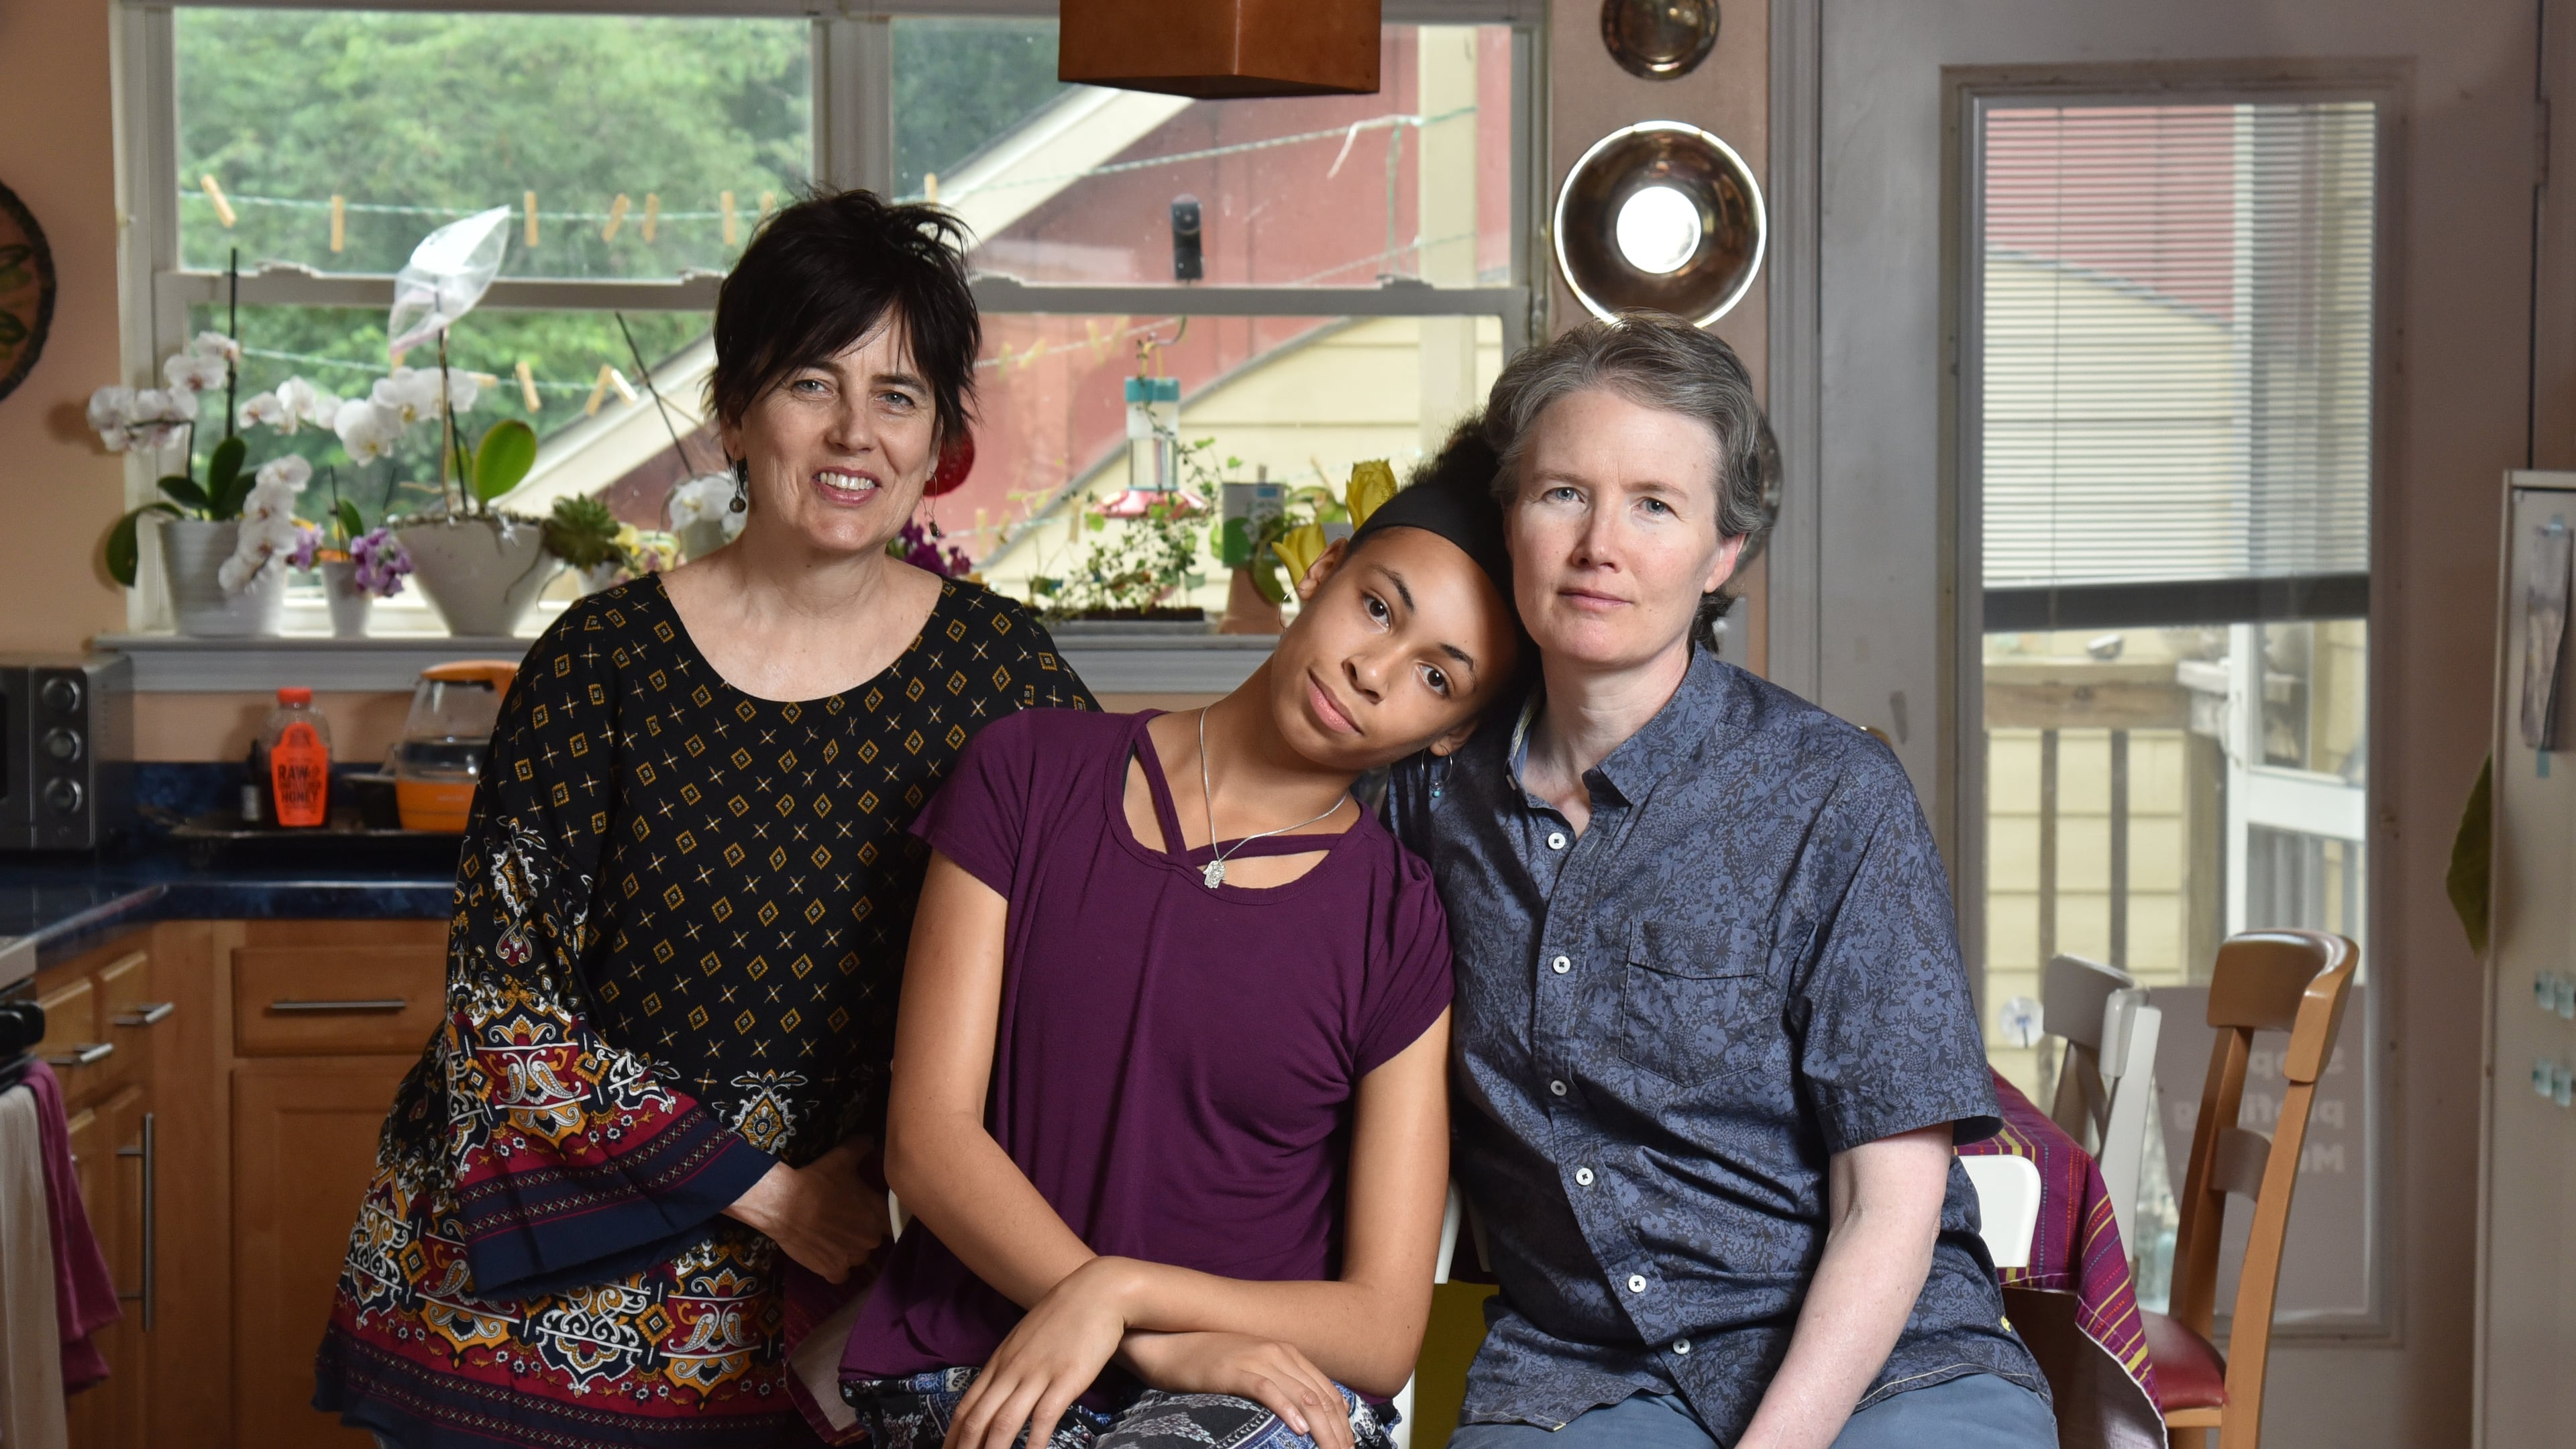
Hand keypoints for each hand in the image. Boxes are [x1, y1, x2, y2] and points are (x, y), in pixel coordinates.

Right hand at [722, 1138, 889, 1282]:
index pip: (893, 1222)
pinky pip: (841, 1275)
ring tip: (833, 1236)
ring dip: (849, 1250)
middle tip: (846, 1221)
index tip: (871, 1214)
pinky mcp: (831, 1271)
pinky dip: (836, 1268)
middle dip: (862, 1233)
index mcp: (878, 1215)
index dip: (882, 1218)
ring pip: (858, 1257)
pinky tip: (827, 1255)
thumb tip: (871, 1139)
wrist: (783, 1204)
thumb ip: (861, 1147)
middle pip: (874, 1240)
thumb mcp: (841, 1158)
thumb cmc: (816, 1180)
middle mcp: (869, 1240)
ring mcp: (851, 1258)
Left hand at [948, 1256, 1136, 1448]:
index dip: (953, 1436)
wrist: (1097, 1292)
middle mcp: (1011, 1371)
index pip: (966, 1406)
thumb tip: (999, 1390)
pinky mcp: (1064, 1380)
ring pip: (1003, 1423)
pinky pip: (1043, 1417)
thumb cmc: (1064, 1316)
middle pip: (978, 1419)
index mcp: (1000, 1363)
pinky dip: (1032, 1443)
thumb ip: (1011, 1365)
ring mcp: (1037, 1375)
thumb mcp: (1026, 1340)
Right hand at [1121, 1331, 1356, 1448]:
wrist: (1167, 1339)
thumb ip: (1276, 1384)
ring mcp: (1258, 1358)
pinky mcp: (1236, 1368)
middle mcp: (1279, 1353)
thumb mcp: (1249, 1368)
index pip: (1327, 1392)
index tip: (1349, 1446)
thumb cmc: (1206, 1360)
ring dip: (1322, 1429)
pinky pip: (1268, 1390)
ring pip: (1303, 1396)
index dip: (1343, 1423)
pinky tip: (1298, 1430)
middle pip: (1321, 1397)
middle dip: (1338, 1432)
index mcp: (1287, 1353)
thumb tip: (1300, 1417)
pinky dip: (1287, 1410)